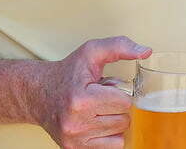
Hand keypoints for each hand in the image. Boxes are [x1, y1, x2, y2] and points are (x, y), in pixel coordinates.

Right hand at [36, 36, 151, 147]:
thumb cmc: (68, 73)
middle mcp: (75, 123)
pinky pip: (112, 147)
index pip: (124, 102)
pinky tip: (97, 123)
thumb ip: (120, 46)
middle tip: (101, 98)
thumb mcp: (92, 51)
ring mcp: (74, 140)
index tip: (106, 87)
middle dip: (117, 107)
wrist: (38, 94)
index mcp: (80, 99)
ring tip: (97, 110)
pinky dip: (109, 135)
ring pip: (120, 134)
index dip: (120, 92)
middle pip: (124, 119)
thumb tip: (146, 51)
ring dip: (114, 121)